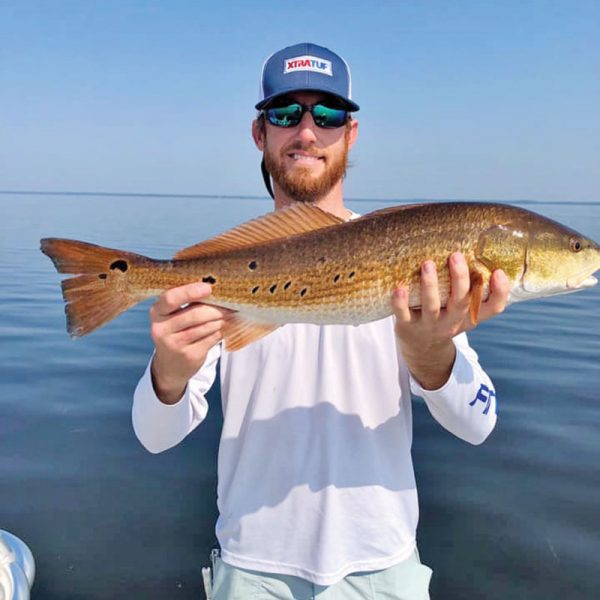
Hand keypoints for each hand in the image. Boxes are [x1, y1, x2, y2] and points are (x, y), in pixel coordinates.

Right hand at [149, 282, 231, 403]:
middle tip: (228, 306)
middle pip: (195, 314)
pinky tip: (221, 328)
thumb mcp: (173, 316)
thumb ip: (188, 302)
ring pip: (206, 326)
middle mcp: (161, 329)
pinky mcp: (189, 356)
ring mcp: (175, 345)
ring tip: (225, 316)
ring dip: (220, 320)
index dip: (190, 292)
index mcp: (157, 312)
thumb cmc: (177, 331)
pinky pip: (212, 338)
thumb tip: (218, 291)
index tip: (208, 288)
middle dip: (215, 309)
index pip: (171, 299)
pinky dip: (220, 331)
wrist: (170, 365)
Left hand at [392, 253, 509, 389]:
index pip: (493, 307)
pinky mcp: (407, 326)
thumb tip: (478, 250)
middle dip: (460, 279)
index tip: (498, 272)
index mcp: (469, 315)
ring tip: (428, 264)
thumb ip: (471, 289)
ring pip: (432, 306)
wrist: (422, 349)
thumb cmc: (446, 317)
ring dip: (430, 285)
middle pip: (461, 301)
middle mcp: (452, 321)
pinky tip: (400, 288)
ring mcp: (429, 325)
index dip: (499, 292)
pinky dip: (401, 302)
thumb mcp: (463, 310)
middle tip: (455, 256)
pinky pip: (404, 314)